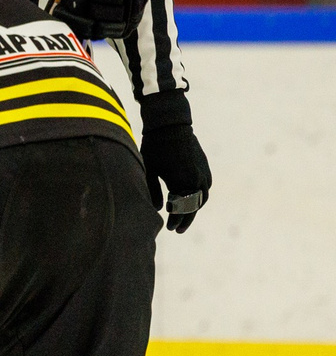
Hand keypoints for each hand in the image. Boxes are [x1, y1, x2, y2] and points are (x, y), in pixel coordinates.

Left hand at [137, 91, 210, 232]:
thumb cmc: (155, 148)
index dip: (177, 220)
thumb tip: (159, 209)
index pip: (182, 209)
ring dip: (194, 208)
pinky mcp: (205, 166)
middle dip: (186, 218)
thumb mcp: (149, 171)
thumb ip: (153, 191)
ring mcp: (204, 172)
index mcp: (183, 182)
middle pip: (195, 206)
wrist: (170, 125)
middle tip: (177, 229)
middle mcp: (198, 179)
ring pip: (203, 197)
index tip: (171, 229)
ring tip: (183, 217)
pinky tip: (190, 199)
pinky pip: (205, 187)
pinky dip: (199, 196)